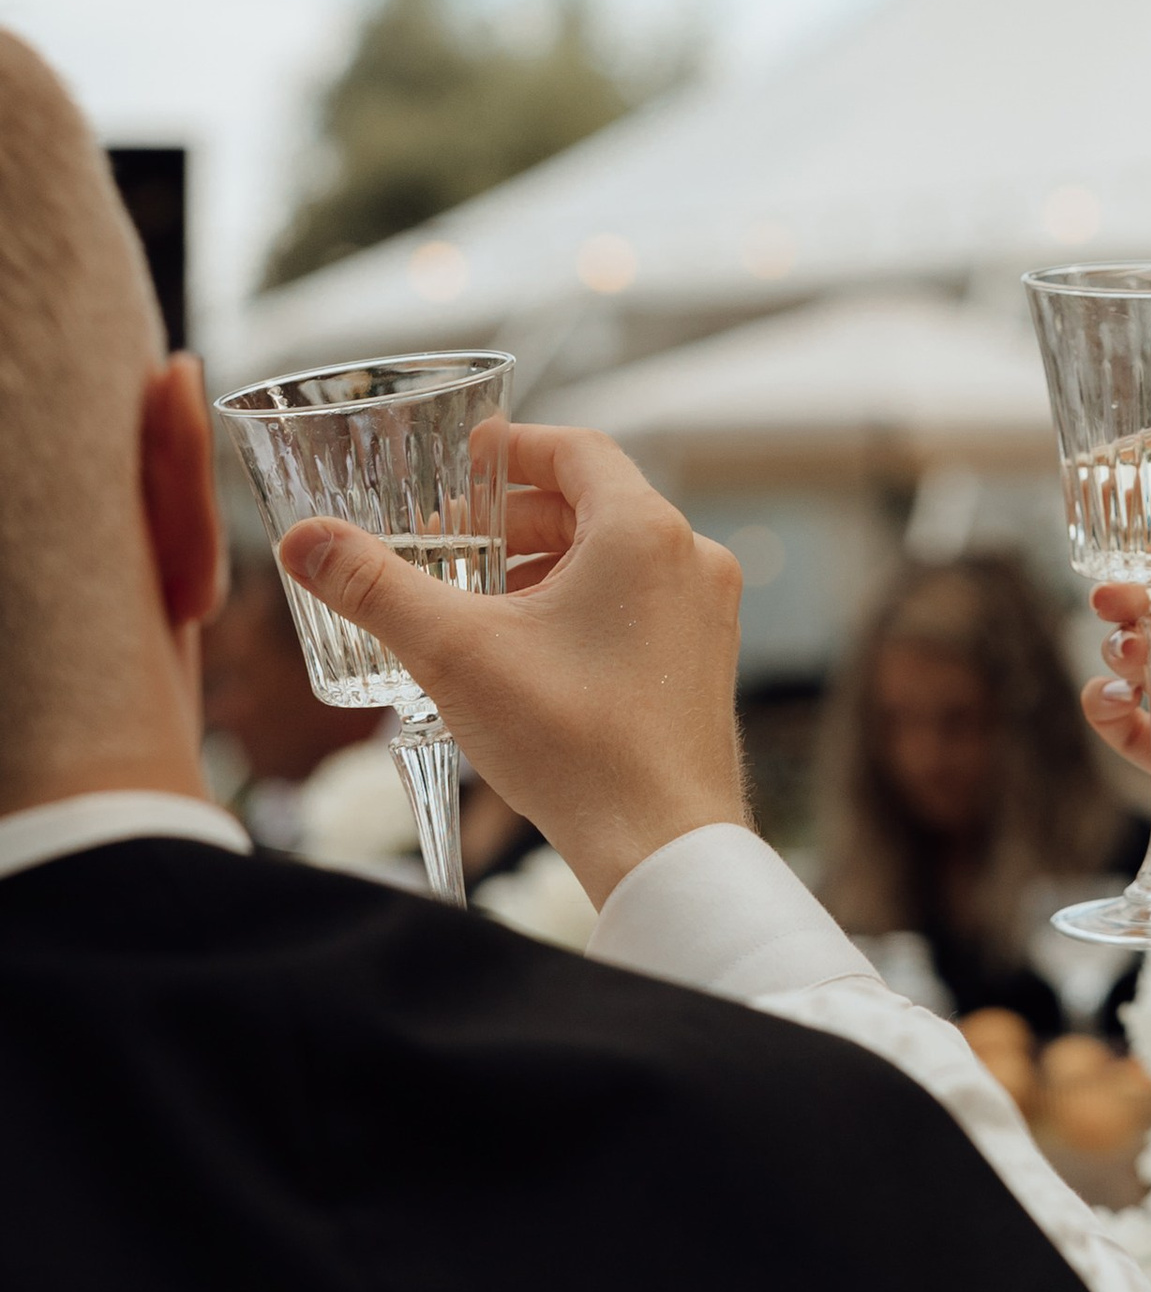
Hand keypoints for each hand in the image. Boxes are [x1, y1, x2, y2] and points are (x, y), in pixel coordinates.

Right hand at [277, 425, 747, 906]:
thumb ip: (374, 586)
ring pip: (617, 561)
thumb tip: (302, 541)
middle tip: (448, 543)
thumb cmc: (571, 742)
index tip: (468, 457)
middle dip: (513, 520)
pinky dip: (581, 607)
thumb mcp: (452, 651)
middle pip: (594, 506)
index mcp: (644, 532)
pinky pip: (638, 607)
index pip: (578, 450)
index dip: (515, 448)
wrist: (657, 843)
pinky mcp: (705, 666)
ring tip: (476, 602)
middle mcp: (691, 560)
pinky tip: (525, 652)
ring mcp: (707, 616)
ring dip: (544, 567)